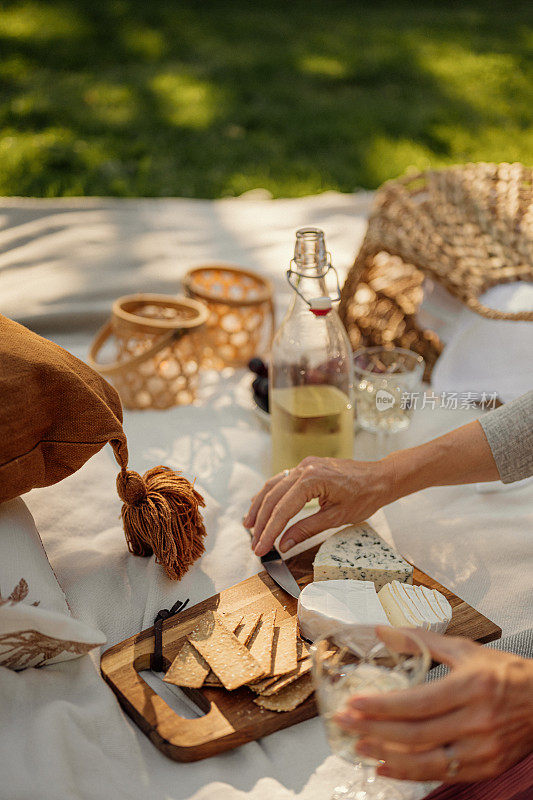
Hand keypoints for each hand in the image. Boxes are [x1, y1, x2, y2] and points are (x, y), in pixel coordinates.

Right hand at [243, 455, 392, 556]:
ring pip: (273, 486)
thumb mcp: (336, 517)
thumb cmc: (364, 496)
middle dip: (261, 522)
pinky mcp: (306, 467)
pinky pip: (281, 481)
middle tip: (254, 543)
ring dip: (259, 506)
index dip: (269, 531)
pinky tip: (260, 504)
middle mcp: (303, 467)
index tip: (260, 549)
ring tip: (249, 525)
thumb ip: (306, 529)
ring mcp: (304, 465)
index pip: (283, 509)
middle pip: (272, 497)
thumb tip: (284, 544)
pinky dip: (270, 494)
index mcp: (311, 479)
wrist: (380, 478)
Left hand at [334, 628, 532, 782]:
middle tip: (345, 723)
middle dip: (375, 730)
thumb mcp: (465, 650)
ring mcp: (482, 749)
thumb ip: (421, 641)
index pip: (417, 702)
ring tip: (359, 747)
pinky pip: (441, 775)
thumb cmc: (504, 673)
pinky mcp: (485, 767)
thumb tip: (382, 630)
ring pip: (426, 759)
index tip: (354, 704)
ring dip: (387, 755)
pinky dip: (410, 773)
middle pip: (416, 732)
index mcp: (471, 687)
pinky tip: (386, 766)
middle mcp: (476, 721)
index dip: (382, 706)